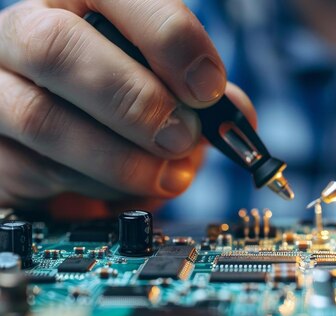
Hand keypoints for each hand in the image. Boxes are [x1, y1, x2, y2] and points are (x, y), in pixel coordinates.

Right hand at [0, 0, 255, 217]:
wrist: (62, 125)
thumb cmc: (122, 91)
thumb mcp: (163, 78)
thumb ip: (200, 91)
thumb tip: (236, 117)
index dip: (168, 37)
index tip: (208, 88)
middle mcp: (22, 32)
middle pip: (56, 48)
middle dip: (135, 102)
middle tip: (183, 137)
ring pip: (41, 118)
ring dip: (118, 159)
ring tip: (166, 175)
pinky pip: (35, 171)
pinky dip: (92, 187)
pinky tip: (123, 186)